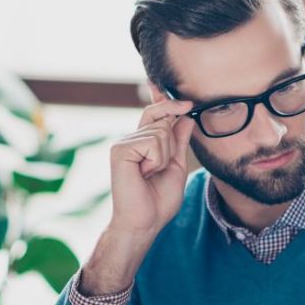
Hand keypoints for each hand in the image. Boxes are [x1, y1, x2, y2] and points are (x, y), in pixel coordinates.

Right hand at [109, 98, 195, 234]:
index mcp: (144, 143)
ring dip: (165, 156)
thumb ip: (179, 141)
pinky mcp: (120, 149)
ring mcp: (124, 142)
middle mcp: (132, 138)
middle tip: (159, 168)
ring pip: (161, 132)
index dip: (159, 98)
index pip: (153, 113)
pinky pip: (153, 142)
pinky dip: (156, 160)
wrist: (145, 222)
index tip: (157, 82)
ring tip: (150, 174)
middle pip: (162, 117)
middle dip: (172, 142)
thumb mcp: (176, 166)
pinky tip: (144, 173)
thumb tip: (185, 116)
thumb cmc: (158, 200)